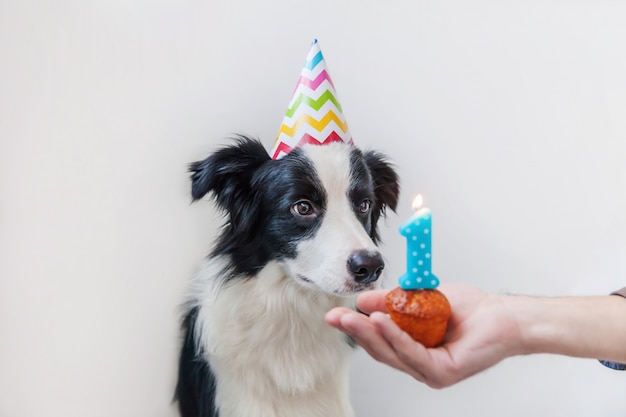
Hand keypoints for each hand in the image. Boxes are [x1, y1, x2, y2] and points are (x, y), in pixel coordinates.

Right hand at [325, 284, 522, 387]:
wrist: (503, 315)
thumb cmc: (470, 309)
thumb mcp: (421, 298)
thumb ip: (393, 301)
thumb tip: (364, 299)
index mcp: (412, 348)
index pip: (378, 341)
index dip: (356, 328)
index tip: (335, 314)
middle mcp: (419, 363)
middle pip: (380, 351)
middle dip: (355, 333)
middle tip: (335, 317)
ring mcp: (430, 371)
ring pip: (392, 354)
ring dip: (369, 334)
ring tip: (352, 317)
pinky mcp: (442, 373)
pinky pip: (413, 353)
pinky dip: (395, 337)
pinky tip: (381, 321)